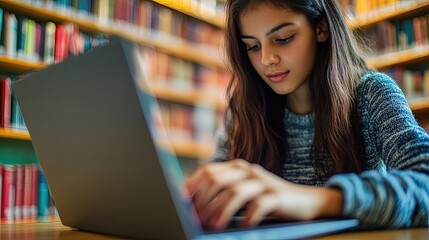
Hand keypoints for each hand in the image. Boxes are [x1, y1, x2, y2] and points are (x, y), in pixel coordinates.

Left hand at [185, 159, 343, 229]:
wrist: (303, 201)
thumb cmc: (266, 198)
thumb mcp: (243, 192)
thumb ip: (222, 192)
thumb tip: (193, 204)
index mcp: (237, 167)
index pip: (208, 171)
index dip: (193, 185)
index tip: (182, 201)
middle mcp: (248, 170)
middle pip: (218, 179)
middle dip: (204, 200)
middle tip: (196, 217)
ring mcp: (263, 181)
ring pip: (236, 192)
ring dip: (221, 211)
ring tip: (214, 225)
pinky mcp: (277, 196)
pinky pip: (259, 205)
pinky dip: (248, 217)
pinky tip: (244, 226)